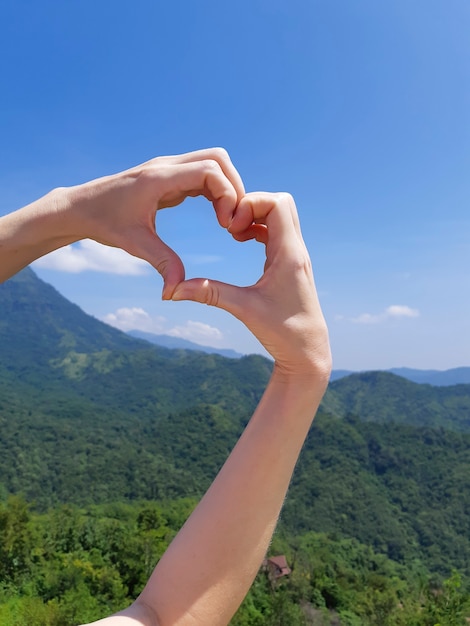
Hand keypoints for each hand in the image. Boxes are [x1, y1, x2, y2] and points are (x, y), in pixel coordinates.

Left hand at [65, 148, 243, 297]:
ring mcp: (169, 168)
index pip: (209, 170)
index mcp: (159, 177)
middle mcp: (167, 166)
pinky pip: (202, 175)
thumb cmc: (104, 222)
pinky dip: (216, 191)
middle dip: (233, 186)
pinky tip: (216, 215)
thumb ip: (161, 263)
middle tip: (233, 219)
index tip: (225, 224)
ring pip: (213, 163)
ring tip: (227, 219)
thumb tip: (174, 292)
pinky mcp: (169, 177)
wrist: (81, 208)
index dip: (227, 194)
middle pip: (217, 158)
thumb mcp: (134, 244)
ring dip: (226, 187)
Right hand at [171, 192, 330, 377]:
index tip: (231, 228)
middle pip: (280, 202)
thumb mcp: (243, 309)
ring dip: (255, 216)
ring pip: (280, 215)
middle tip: (232, 227)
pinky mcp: (290, 263)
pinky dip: (259, 228)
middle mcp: (297, 250)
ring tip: (235, 235)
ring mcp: (295, 255)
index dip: (250, 204)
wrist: (307, 352)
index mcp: (289, 254)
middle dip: (251, 205)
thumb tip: (173, 290)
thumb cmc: (283, 332)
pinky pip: (277, 231)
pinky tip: (242, 242)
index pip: (277, 203)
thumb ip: (210, 294)